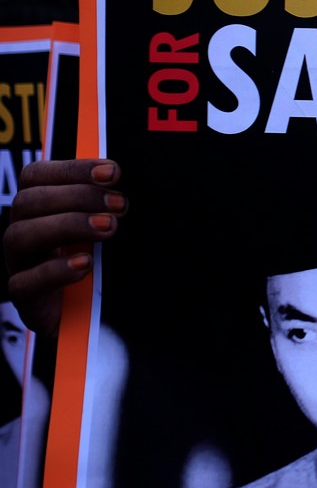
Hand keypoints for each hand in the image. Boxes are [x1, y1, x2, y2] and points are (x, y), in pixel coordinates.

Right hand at [3, 159, 126, 335]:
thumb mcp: (106, 229)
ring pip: (19, 236)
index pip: (36, 176)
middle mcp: (24, 234)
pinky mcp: (27, 300)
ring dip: (67, 226)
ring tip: (108, 228)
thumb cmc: (102, 266)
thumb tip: (124, 181)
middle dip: (77, 197)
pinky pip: (23, 284)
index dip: (71, 169)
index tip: (112, 172)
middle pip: (28, 202)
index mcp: (40, 210)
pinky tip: (85, 264)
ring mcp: (20, 266)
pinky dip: (55, 271)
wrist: (93, 319)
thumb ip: (109, 205)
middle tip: (120, 206)